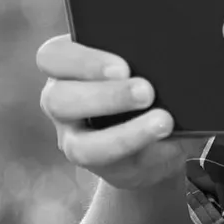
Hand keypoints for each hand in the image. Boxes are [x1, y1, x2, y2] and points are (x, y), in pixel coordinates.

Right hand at [36, 34, 206, 190]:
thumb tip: (171, 63)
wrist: (156, 130)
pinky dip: (143, 151)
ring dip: (125, 134)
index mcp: (66, 63)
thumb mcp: (145, 64)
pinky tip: (168, 142)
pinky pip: (111, 166)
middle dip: (106, 97)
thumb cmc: (148, 82)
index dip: (84, 62)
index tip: (123, 67)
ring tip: (164, 122)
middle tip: (147, 92)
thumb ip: (146, 59)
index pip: (52, 57)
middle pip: (59, 99)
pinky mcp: (97, 166)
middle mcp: (59, 100)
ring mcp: (71, 137)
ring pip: (80, 145)